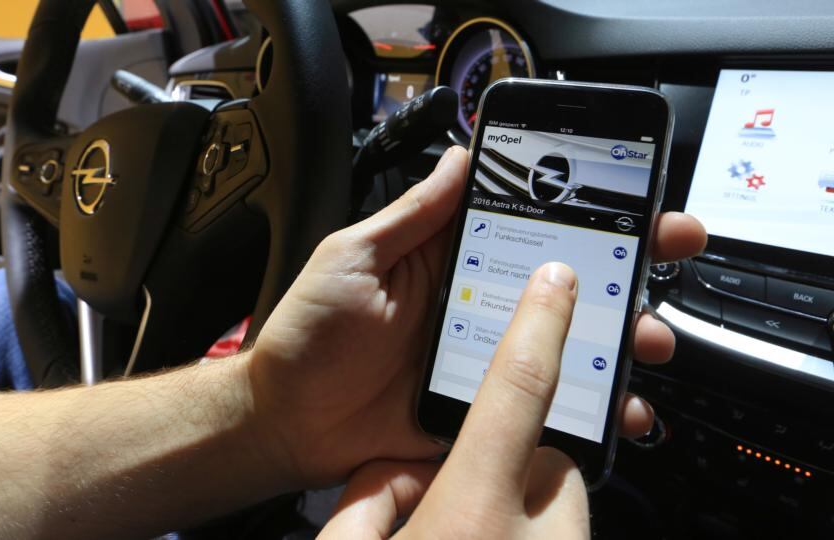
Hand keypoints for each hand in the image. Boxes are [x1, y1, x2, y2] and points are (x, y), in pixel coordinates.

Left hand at [248, 146, 705, 488]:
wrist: (286, 422)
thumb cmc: (309, 335)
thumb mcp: (354, 258)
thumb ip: (413, 214)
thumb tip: (461, 157)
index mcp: (451, 263)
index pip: (531, 229)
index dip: (586, 216)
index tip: (639, 205)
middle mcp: (477, 308)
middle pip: (565, 286)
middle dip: (624, 272)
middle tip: (667, 260)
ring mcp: (484, 362)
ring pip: (567, 345)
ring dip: (617, 340)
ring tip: (647, 341)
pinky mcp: (482, 410)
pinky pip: (544, 406)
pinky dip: (585, 408)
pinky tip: (614, 410)